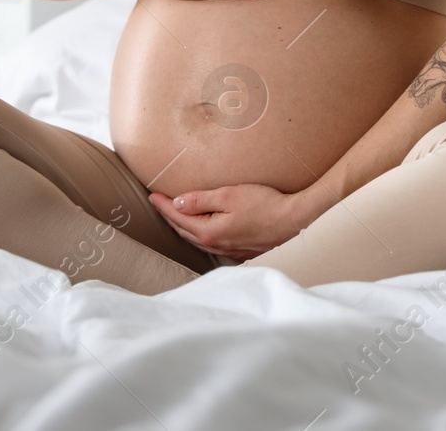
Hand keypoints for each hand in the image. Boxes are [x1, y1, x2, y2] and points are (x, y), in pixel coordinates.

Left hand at [148, 183, 313, 260]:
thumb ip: (200, 200)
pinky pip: (212, 244)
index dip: (163, 205)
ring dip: (184, 226)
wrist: (293, 218)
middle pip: (185, 231)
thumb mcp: (228, 195)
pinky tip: (203, 228)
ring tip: (176, 214)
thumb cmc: (264, 203)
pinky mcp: (241, 251)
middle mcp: (217, 245)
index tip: (152, 195)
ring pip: (198, 240)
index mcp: (209, 232)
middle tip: (160, 202)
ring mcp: (229, 251)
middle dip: (170, 216)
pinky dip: (201, 234)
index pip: (178, 218)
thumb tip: (177, 204)